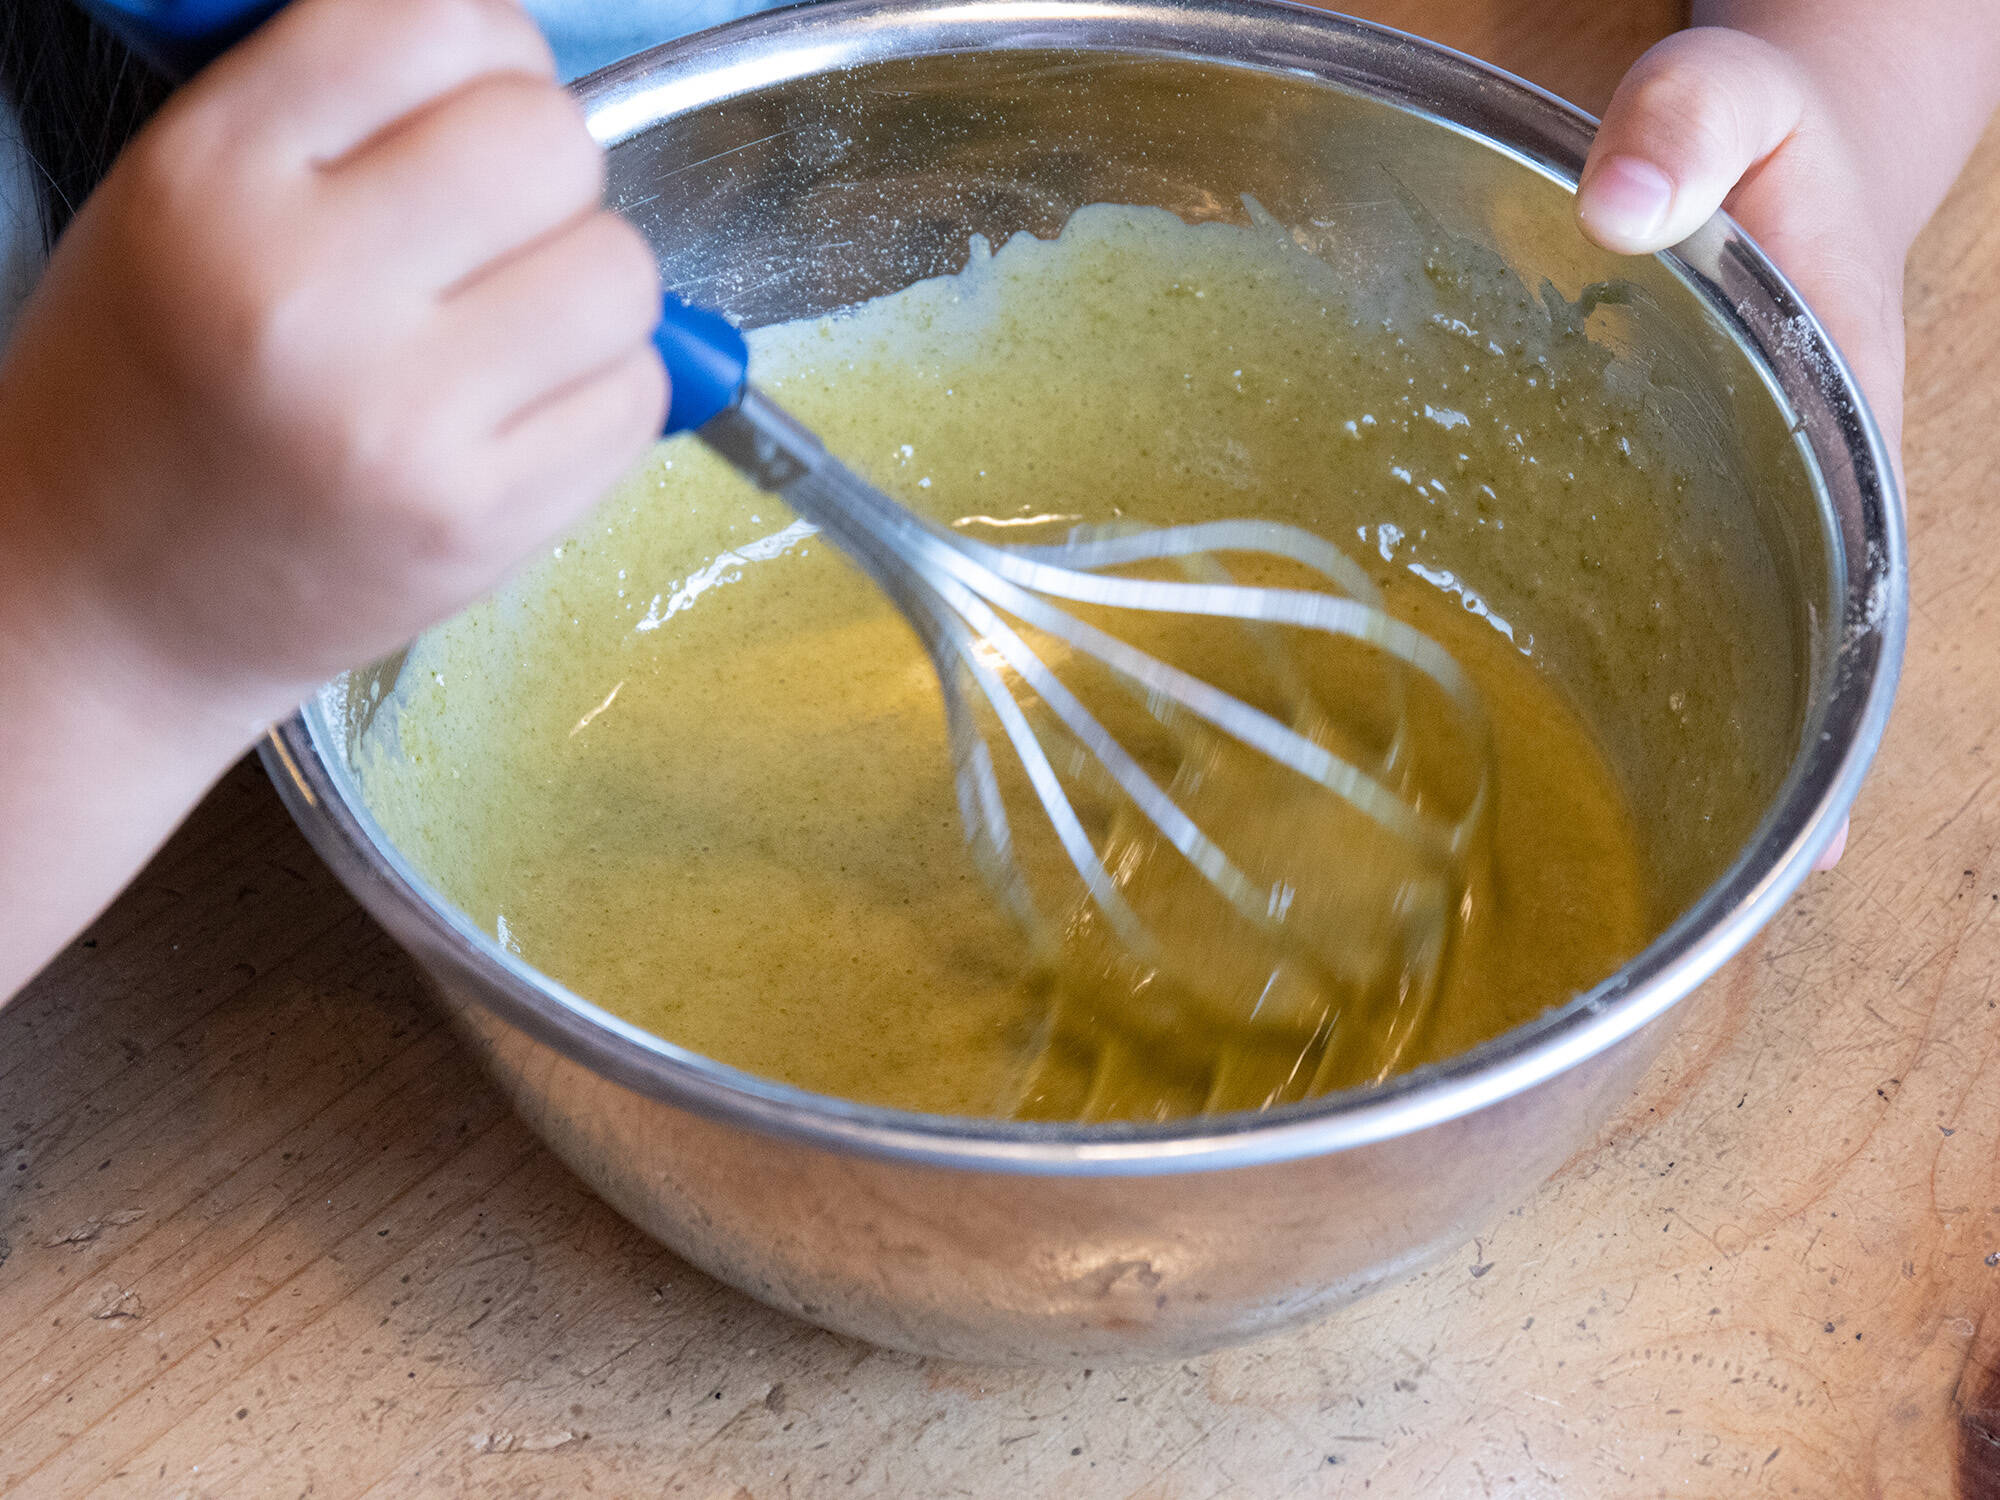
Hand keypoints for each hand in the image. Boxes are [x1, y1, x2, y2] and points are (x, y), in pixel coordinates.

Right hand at [0, 0, 665, 725]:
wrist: (108, 603)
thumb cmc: (152, 396)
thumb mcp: (177, 204)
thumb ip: (333, 113)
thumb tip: (506, 54)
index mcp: (212, 180)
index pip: (435, 23)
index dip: (485, 51)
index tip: (472, 102)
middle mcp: (308, 293)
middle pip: (552, 140)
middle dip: (546, 175)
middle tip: (495, 230)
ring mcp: (403, 419)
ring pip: (620, 270)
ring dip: (589, 289)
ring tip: (506, 330)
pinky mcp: (480, 520)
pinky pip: (637, 396)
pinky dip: (604, 393)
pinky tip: (519, 414)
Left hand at [1576, 25, 1908, 871]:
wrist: (1765, 137)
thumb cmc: (1767, 131)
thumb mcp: (1740, 100)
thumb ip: (1691, 130)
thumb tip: (1619, 206)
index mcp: (1850, 428)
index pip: (1860, 604)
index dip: (1836, 728)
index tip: (1807, 852)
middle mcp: (1804, 497)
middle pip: (1794, 668)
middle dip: (1745, 787)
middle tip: (1663, 908)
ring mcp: (1735, 515)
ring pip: (1718, 659)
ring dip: (1670, 759)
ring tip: (1576, 878)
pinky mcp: (1667, 511)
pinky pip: (1643, 612)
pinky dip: (1608, 685)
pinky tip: (1527, 760)